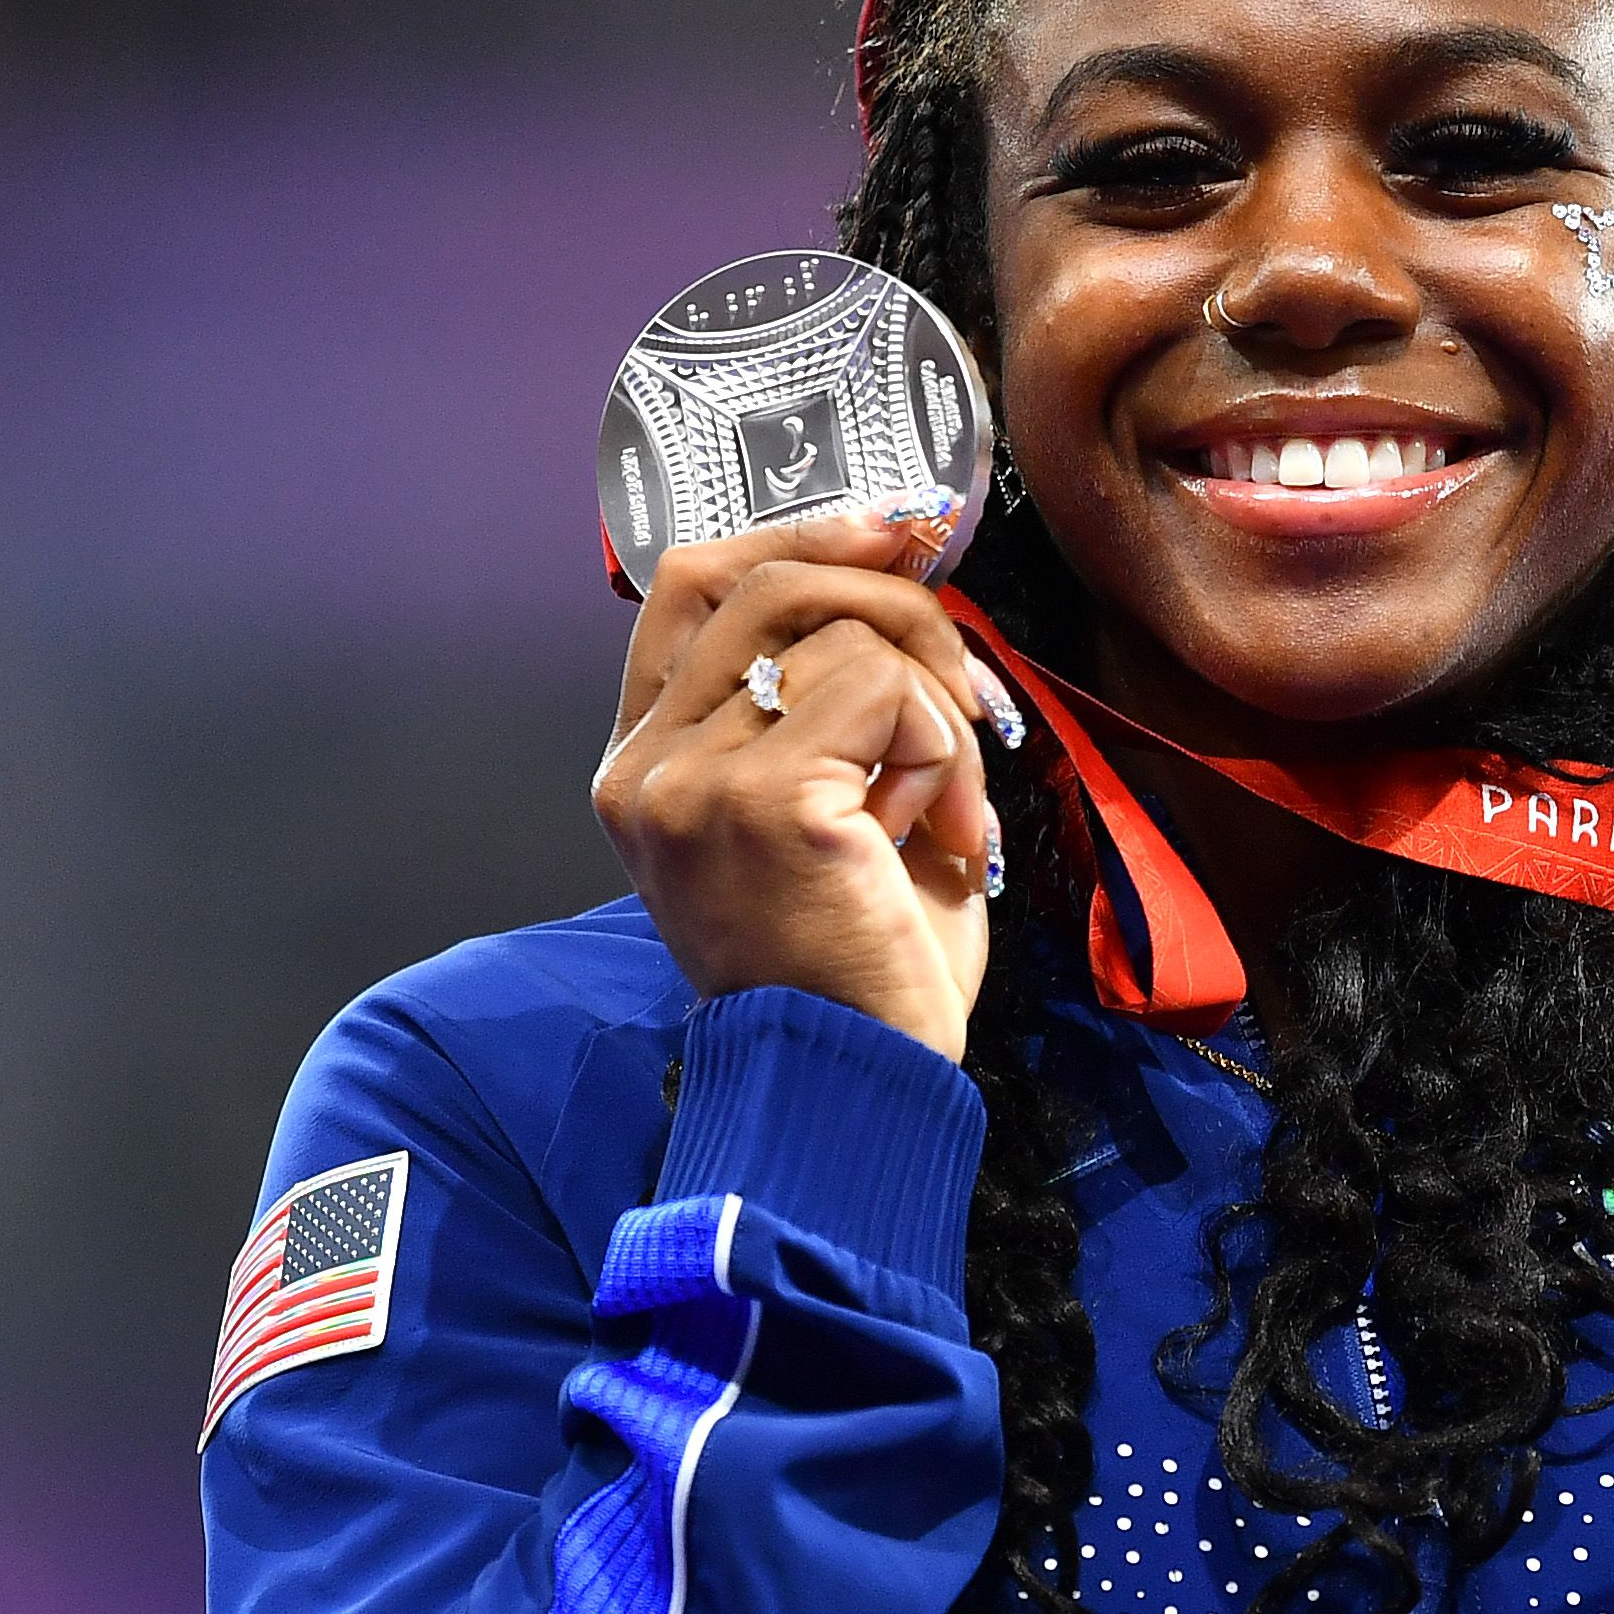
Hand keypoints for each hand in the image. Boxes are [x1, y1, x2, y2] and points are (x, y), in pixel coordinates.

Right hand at [591, 512, 999, 1059]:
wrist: (858, 1083)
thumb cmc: (857, 965)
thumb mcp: (828, 806)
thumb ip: (829, 696)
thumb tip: (899, 562)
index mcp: (645, 764)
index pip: (690, 585)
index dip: (798, 534)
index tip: (893, 530)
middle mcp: (646, 766)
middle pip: (770, 583)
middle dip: (896, 603)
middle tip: (968, 681)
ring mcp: (692, 778)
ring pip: (845, 633)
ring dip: (935, 707)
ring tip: (943, 808)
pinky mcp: (763, 797)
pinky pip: (884, 690)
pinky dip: (941, 747)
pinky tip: (939, 830)